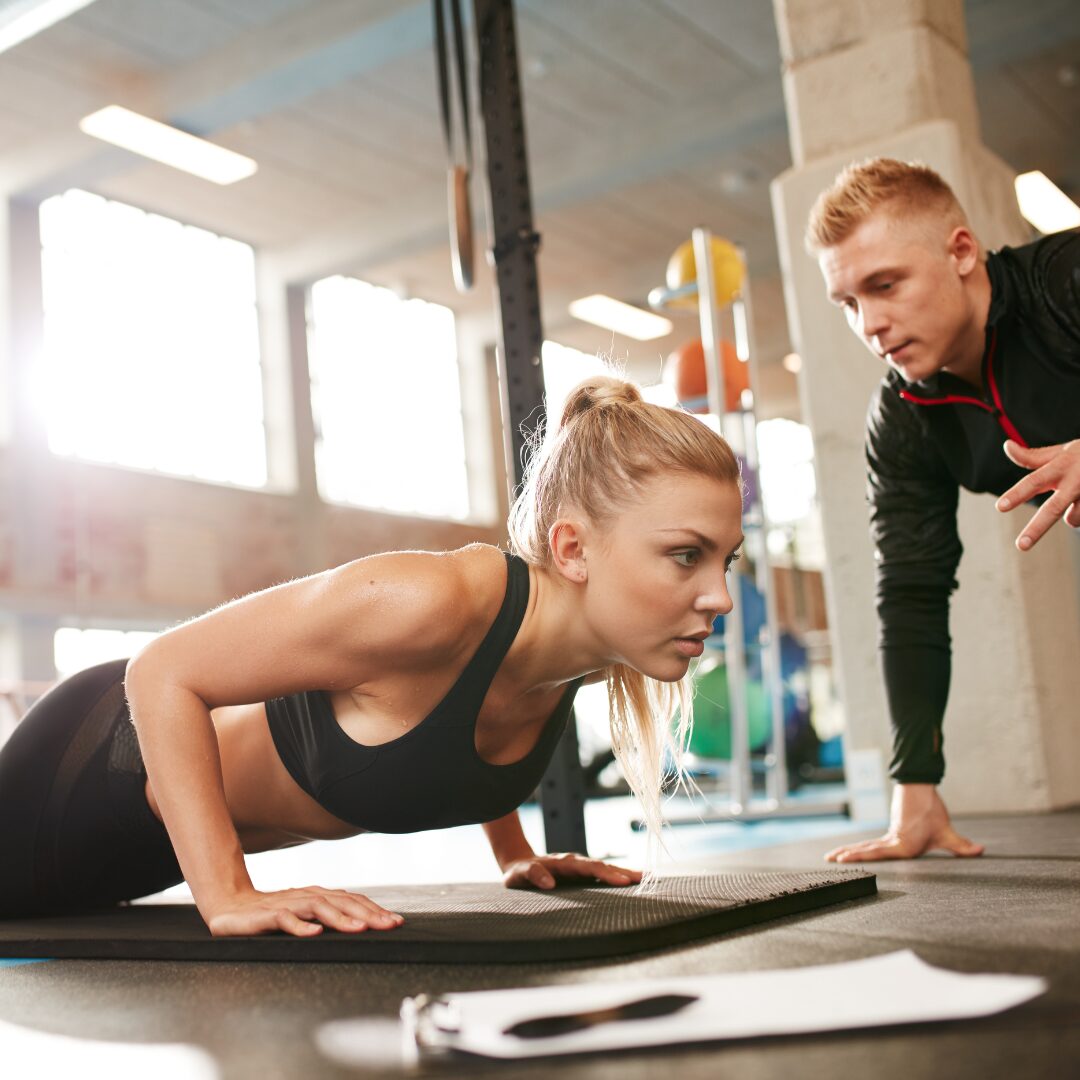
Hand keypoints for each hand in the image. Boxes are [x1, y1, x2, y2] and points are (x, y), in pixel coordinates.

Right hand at [204, 886, 404, 937]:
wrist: (229, 907)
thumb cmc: (271, 913)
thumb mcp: (304, 915)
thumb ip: (328, 917)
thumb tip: (363, 924)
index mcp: (318, 896)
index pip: (352, 901)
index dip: (375, 910)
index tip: (397, 922)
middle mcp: (306, 896)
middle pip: (342, 902)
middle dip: (367, 914)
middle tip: (389, 925)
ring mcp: (287, 904)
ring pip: (318, 908)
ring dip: (340, 919)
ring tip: (359, 929)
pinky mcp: (265, 915)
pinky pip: (285, 919)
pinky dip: (300, 926)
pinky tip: (314, 933)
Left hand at [502, 853, 641, 889]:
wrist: (519, 865)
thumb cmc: (519, 872)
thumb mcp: (519, 874)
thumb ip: (532, 875)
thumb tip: (549, 883)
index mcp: (564, 863)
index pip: (589, 867)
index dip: (606, 874)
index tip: (623, 881)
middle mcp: (575, 863)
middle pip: (602, 866)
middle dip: (622, 872)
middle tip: (644, 878)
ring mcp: (579, 869)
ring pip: (604, 869)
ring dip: (623, 873)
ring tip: (645, 878)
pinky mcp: (580, 876)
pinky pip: (601, 875)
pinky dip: (616, 877)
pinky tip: (630, 882)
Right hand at [824, 783, 983, 862]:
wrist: (920, 789)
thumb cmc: (931, 811)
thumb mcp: (947, 831)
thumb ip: (962, 845)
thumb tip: (980, 851)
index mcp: (903, 845)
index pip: (877, 853)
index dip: (859, 857)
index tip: (843, 859)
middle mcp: (892, 842)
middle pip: (865, 850)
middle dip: (847, 855)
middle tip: (829, 859)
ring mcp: (889, 837)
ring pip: (865, 847)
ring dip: (849, 851)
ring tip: (831, 856)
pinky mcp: (891, 834)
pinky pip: (871, 844)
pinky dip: (858, 849)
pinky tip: (850, 852)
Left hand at [996, 439, 1079, 549]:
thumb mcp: (1062, 451)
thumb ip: (1033, 456)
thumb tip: (1006, 445)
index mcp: (1061, 467)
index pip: (1034, 481)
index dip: (1017, 494)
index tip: (1000, 507)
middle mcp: (1076, 481)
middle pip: (1053, 508)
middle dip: (1036, 528)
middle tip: (1021, 546)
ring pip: (1073, 519)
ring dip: (1071, 517)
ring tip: (1077, 499)